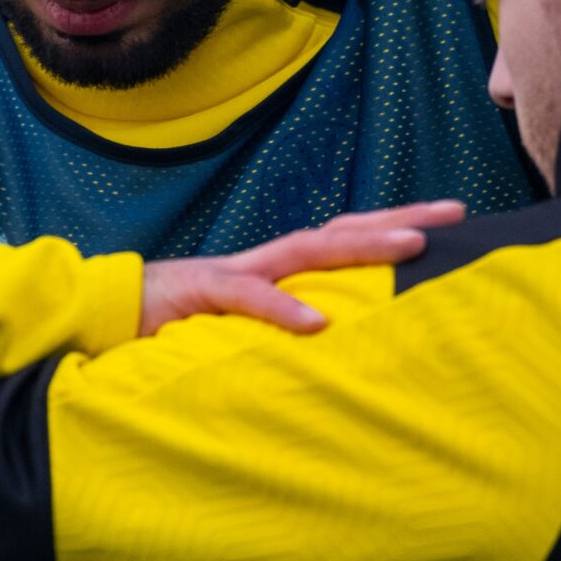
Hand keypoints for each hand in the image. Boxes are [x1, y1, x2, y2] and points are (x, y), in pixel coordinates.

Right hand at [139, 200, 468, 336]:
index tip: (450, 222)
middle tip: (457, 213)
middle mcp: (264, 261)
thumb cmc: (174, 326)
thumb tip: (336, 347)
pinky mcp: (201, 294)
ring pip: (307, 251)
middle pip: (342, 230)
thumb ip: (283, 331)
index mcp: (276, 270)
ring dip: (361, 246)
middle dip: (399, 218)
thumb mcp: (242, 329)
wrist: (103, 315)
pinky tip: (317, 323)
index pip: (345, 239)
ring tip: (412, 246)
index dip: (394, 227)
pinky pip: (247, 299)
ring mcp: (234, 271)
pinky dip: (282, 309)